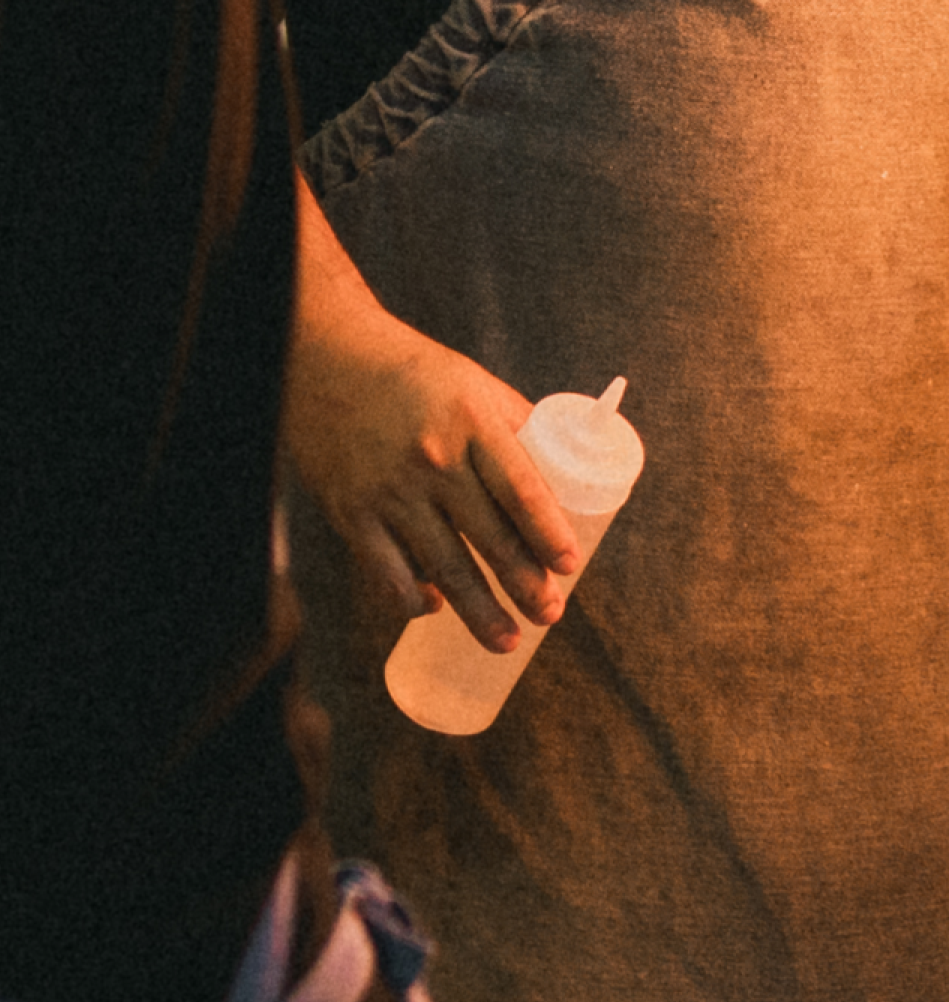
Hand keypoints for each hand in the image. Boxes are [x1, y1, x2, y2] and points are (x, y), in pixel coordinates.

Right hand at [284, 306, 579, 649]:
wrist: (325, 360)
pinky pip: (387, 570)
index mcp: (471, 421)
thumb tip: (562, 461)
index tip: (570, 565)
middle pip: (487, 536)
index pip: (520, 487)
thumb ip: (513, 423)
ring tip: (507, 641)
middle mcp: (432, 459)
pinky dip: (412, 598)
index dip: (547, 532)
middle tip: (550, 613)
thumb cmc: (411, 372)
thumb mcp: (471, 383)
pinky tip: (434, 610)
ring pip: (442, 565)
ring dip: (478, 610)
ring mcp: (390, 491)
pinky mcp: (351, 512)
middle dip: (523, 583)